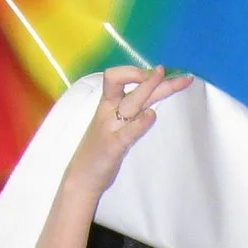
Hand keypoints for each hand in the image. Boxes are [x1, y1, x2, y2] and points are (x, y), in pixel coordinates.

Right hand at [64, 64, 194, 195]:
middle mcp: (107, 112)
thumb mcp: (113, 127)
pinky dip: (141, 122)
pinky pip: (128, 131)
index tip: (157, 73)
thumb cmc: (98, 153)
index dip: (135, 71)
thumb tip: (151, 103)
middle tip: (166, 69)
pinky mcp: (113, 146)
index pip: (116, 77)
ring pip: (129, 102)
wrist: (80, 179)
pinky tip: (152, 115)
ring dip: (148, 88)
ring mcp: (110, 128)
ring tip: (165, 78)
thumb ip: (129, 115)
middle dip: (149, 76)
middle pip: (126, 84)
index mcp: (106, 105)